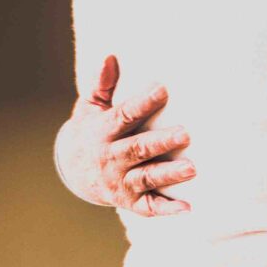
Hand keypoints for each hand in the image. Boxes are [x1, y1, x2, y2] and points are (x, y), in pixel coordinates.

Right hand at [55, 56, 194, 215]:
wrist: (74, 171)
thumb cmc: (91, 131)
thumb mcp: (90, 107)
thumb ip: (101, 85)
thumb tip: (109, 56)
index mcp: (102, 132)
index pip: (124, 116)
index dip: (143, 103)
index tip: (164, 89)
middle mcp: (111, 158)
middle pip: (138, 149)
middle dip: (161, 142)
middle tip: (186, 134)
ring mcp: (120, 182)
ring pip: (146, 178)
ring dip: (169, 175)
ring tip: (193, 169)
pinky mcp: (130, 201)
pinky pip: (149, 207)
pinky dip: (167, 209)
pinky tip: (188, 208)